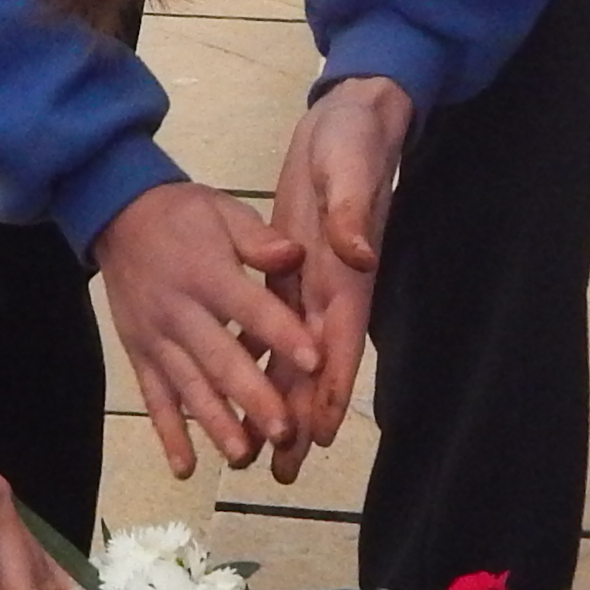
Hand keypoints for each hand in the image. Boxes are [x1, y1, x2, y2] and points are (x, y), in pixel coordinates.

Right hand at [92, 179, 317, 478]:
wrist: (116, 215)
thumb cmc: (182, 215)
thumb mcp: (222, 210)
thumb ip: (257, 238)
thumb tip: (295, 254)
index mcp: (207, 273)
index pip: (250, 308)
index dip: (281, 334)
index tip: (314, 362)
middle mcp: (180, 312)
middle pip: (220, 359)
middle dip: (253, 398)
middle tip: (284, 432)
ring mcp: (156, 338)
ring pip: (188, 387)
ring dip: (215, 424)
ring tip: (242, 456)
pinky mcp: (139, 354)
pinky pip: (153, 398)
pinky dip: (168, 434)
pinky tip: (185, 468)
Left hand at [261, 76, 413, 470]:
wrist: (351, 117)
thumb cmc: (354, 143)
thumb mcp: (350, 172)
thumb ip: (353, 214)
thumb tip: (357, 251)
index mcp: (348, 274)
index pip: (338, 344)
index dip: (326, 391)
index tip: (314, 436)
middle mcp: (332, 290)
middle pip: (313, 369)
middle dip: (297, 420)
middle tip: (280, 472)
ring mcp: (310, 286)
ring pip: (289, 358)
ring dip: (273, 403)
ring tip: (255, 453)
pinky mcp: (290, 272)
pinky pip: (269, 329)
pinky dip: (254, 361)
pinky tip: (232, 392)